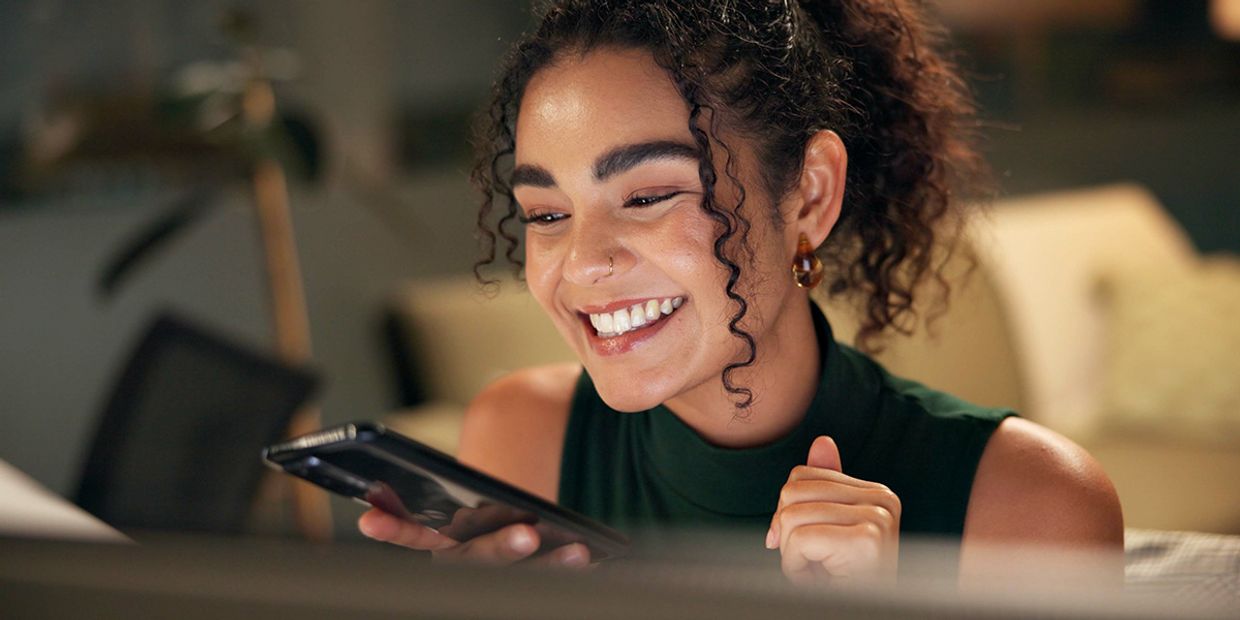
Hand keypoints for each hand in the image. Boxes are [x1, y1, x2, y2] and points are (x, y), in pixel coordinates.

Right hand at [358, 508, 591, 568]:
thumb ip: (452, 488)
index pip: (412, 534)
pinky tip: (591, 556)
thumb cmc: (485, 507)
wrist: (519, 529)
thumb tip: (425, 472)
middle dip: (503, 548)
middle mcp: (463, 562)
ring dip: (549, 565)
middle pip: (478, 560)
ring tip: (577, 551)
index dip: (393, 527)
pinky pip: (547, 582)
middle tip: (529, 535)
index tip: (372, 519)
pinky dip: (568, 569)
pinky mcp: (524, 585)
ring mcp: (494, 577)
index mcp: (440, 538)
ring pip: (519, 577)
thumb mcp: (469, 492)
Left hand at [766, 436, 900, 582]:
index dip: (787, 513)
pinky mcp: (867, 540)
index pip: (801, 476)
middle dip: (787, 532)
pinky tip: (821, 580)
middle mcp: (883, 499)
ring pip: (792, 516)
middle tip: (813, 562)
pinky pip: (799, 540)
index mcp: (876, 492)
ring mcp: (878, 517)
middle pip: (792, 491)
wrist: (867, 614)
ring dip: (792, 554)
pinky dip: (796, 568)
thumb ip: (823, 488)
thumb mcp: (830, 530)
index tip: (805, 546)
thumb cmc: (845, 581)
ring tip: (819, 572)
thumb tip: (821, 441)